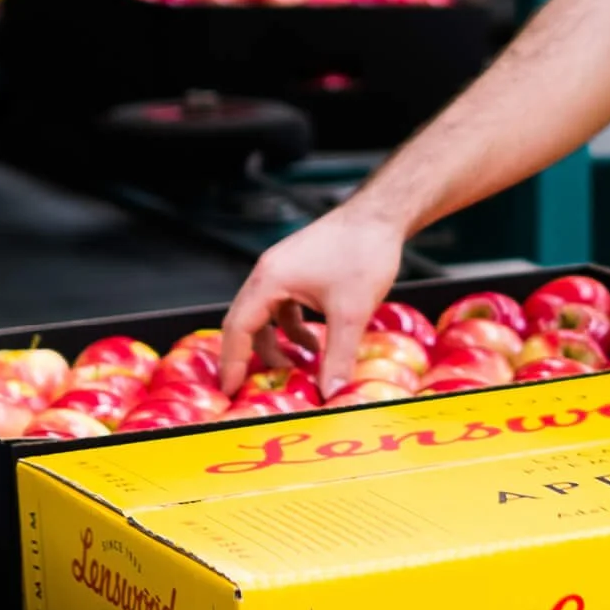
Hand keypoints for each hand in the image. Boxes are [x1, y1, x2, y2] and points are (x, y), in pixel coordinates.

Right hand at [219, 205, 404, 395]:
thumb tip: (331, 393)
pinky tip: (316, 345)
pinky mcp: (299, 271)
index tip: (228, 390)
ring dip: (277, 344)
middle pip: (246, 323)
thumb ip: (338, 356)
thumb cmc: (363, 252)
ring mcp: (283, 271)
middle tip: (251, 388)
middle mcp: (269, 273)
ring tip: (296, 369)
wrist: (381, 216)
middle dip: (250, 357)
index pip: (238, 328)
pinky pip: (284, 307)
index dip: (231, 362)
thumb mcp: (351, 312)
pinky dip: (293, 329)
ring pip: (266, 316)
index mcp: (269, 279)